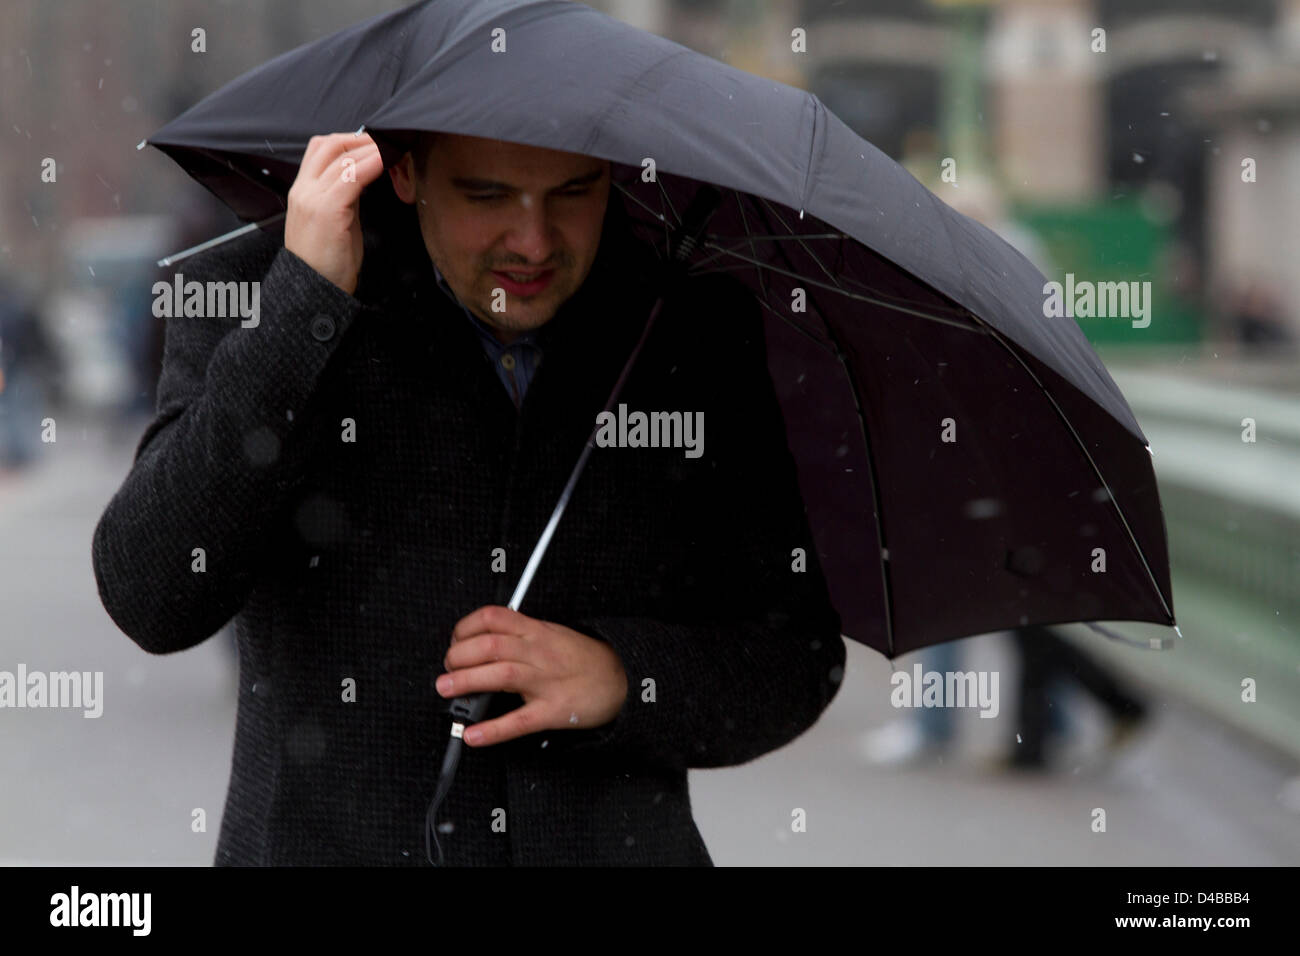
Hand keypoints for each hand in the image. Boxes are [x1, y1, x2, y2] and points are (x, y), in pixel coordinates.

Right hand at [285, 132, 384, 295]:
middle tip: (386, 140)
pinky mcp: (327, 210)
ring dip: (370, 148)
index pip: (320, 150)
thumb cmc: (327, 263)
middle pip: (329, 145)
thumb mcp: (336, 222)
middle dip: (360, 138)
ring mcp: (313, 198)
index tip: (373, 143)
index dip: (348, 141)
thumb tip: (363, 178)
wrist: (314, 291)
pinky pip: (351, 176)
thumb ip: (345, 198)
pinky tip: (387, 161)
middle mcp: (303, 190)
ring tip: (392, 147)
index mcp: (303, 192)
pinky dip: (371, 164)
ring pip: (341, 156)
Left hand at [437, 605, 628, 747]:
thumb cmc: (584, 658)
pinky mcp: (553, 710)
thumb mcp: (553, 634)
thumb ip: (520, 636)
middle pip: (490, 645)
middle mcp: (539, 652)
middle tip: (447, 669)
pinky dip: (494, 730)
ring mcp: (546, 681)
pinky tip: (475, 735)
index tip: (455, 641)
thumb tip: (481, 642)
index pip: (494, 618)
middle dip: (458, 656)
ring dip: (467, 682)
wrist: (623, 678)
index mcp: (537, 631)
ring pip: (500, 675)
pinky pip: (520, 720)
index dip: (465, 628)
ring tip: (446, 690)